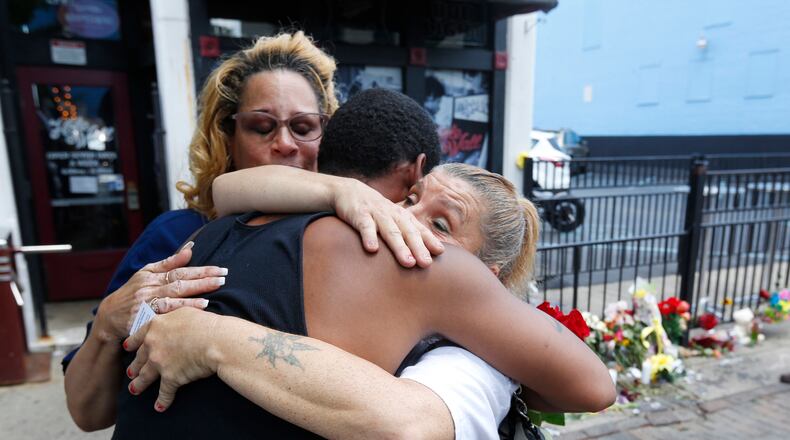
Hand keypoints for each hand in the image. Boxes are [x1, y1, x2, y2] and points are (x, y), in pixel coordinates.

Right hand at [93, 242, 226, 342]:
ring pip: (172, 296)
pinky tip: (195, 311)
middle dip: (203, 279)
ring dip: (193, 296)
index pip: (181, 270)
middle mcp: (149, 287)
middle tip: (223, 278)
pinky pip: (164, 313)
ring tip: (211, 294)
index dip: (201, 270)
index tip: (220, 269)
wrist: (108, 317)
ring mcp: (145, 302)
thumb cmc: (132, 293)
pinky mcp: (142, 318)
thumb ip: (169, 262)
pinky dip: (181, 310)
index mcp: (151, 274)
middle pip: (179, 281)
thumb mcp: (146, 273)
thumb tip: (190, 248)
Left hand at [123, 307, 220, 411]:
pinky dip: (162, 401)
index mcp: (155, 326)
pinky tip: (159, 407)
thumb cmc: (205, 323)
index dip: (132, 344)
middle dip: (134, 367)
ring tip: (134, 390)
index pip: (139, 336)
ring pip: (145, 377)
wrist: (215, 340)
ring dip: (139, 385)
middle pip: (139, 358)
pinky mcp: (170, 378)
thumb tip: (170, 317)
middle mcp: (153, 345)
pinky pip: (164, 393)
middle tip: (130, 373)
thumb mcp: (184, 311)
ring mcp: (159, 363)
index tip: (128, 348)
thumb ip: (172, 315)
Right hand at [331, 179, 443, 267]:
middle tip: (426, 263)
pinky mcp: (359, 215)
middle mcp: (392, 215)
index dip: (429, 240)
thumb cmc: (375, 211)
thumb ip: (405, 232)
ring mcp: (376, 214)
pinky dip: (369, 237)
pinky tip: (372, 249)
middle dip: (418, 248)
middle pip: (407, 232)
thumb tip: (421, 254)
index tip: (440, 252)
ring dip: (399, 246)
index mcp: (402, 217)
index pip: (418, 229)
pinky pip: (365, 226)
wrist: (348, 190)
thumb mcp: (391, 219)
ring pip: (390, 231)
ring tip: (408, 262)